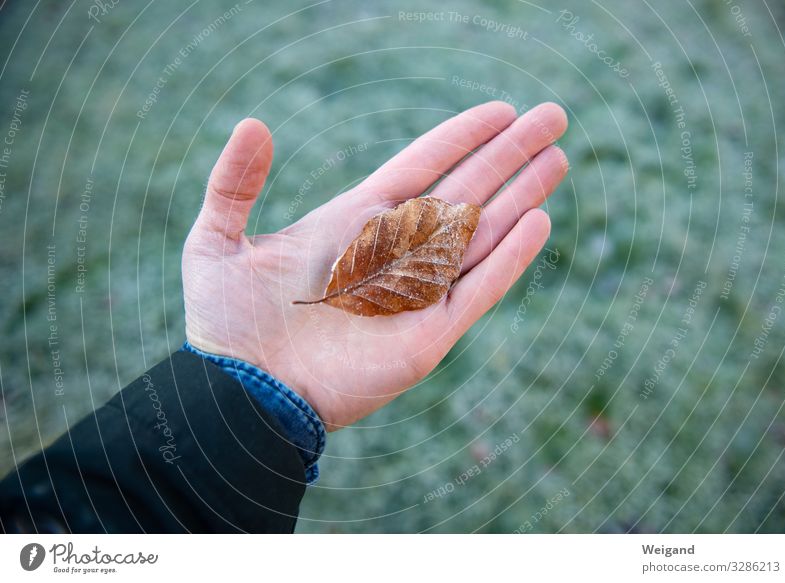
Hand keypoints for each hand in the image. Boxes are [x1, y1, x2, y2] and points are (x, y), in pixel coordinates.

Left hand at [182, 101, 567, 429]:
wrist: (239, 393)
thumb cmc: (225, 323)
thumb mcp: (216, 239)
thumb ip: (234, 182)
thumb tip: (253, 123)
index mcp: (354, 222)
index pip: (421, 165)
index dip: (461, 137)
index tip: (499, 110)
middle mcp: (394, 251)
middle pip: (465, 190)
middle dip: (508, 154)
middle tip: (553, 117)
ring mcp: (415, 292)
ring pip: (482, 233)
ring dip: (522, 195)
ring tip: (558, 159)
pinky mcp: (428, 335)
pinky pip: (478, 289)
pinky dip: (509, 257)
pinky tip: (538, 220)